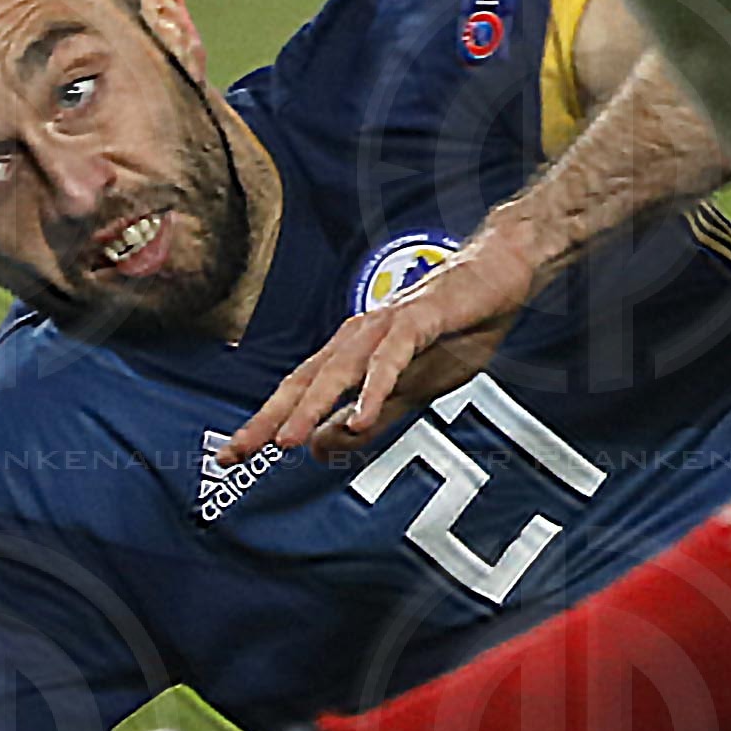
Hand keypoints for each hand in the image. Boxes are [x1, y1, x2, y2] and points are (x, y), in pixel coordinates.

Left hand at [222, 222, 539, 464]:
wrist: (498, 276)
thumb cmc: (456, 331)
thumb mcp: (412, 390)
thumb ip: (369, 419)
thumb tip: (319, 447)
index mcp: (352, 352)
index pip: (300, 392)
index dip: (266, 422)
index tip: (233, 454)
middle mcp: (359, 336)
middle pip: (306, 380)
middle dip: (271, 418)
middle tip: (238, 451)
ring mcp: (387, 325)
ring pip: (340, 370)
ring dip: (313, 407)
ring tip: (288, 442)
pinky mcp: (420, 319)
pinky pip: (392, 358)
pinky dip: (374, 388)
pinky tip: (361, 416)